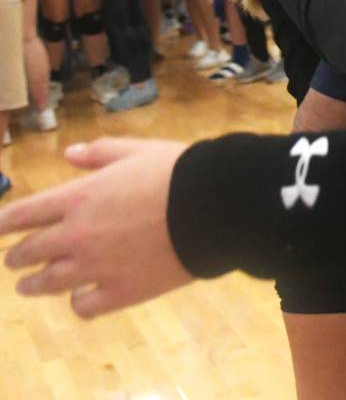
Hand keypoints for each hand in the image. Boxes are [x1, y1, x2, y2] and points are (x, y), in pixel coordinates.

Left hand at [0, 137, 192, 317]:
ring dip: (32, 285)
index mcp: (78, 198)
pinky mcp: (121, 291)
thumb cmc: (178, 171)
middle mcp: (76, 236)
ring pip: (47, 284)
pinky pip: (84, 305)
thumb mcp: (137, 151)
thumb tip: (69, 153)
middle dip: (16, 256)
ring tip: (29, 286)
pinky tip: (81, 297)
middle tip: (15, 259)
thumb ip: (100, 152)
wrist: (214, 206)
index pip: (21, 215)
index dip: (2, 224)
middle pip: (28, 253)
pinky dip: (78, 302)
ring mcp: (96, 267)